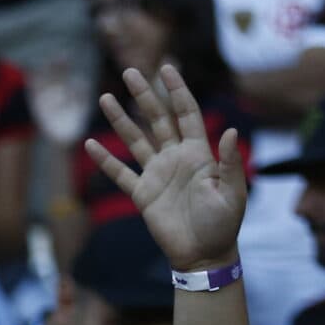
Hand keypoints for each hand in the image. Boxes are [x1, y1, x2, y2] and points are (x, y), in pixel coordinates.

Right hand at [83, 64, 247, 272]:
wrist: (203, 254)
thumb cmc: (223, 224)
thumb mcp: (233, 193)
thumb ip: (229, 163)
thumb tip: (230, 132)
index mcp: (198, 153)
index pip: (186, 114)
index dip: (177, 91)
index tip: (167, 69)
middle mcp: (175, 158)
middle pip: (157, 120)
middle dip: (145, 96)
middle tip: (131, 72)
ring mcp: (157, 174)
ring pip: (136, 141)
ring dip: (121, 120)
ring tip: (106, 98)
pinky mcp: (142, 194)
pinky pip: (120, 173)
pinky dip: (106, 160)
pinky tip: (91, 144)